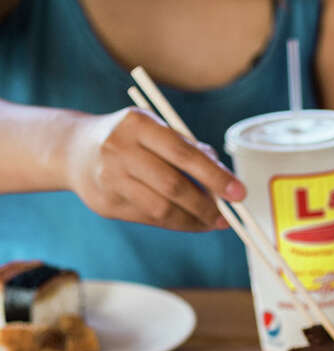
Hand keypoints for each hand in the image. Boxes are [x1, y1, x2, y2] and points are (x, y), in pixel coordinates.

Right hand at [63, 107, 245, 231]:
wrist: (74, 150)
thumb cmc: (132, 139)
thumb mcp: (158, 130)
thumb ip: (192, 150)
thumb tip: (226, 181)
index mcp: (137, 123)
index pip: (183, 153)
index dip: (215, 176)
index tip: (239, 193)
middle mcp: (118, 148)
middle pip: (173, 185)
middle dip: (207, 205)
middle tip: (227, 216)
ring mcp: (108, 177)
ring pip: (162, 208)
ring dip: (194, 220)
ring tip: (212, 222)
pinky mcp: (105, 203)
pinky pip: (150, 219)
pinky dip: (176, 223)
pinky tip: (190, 222)